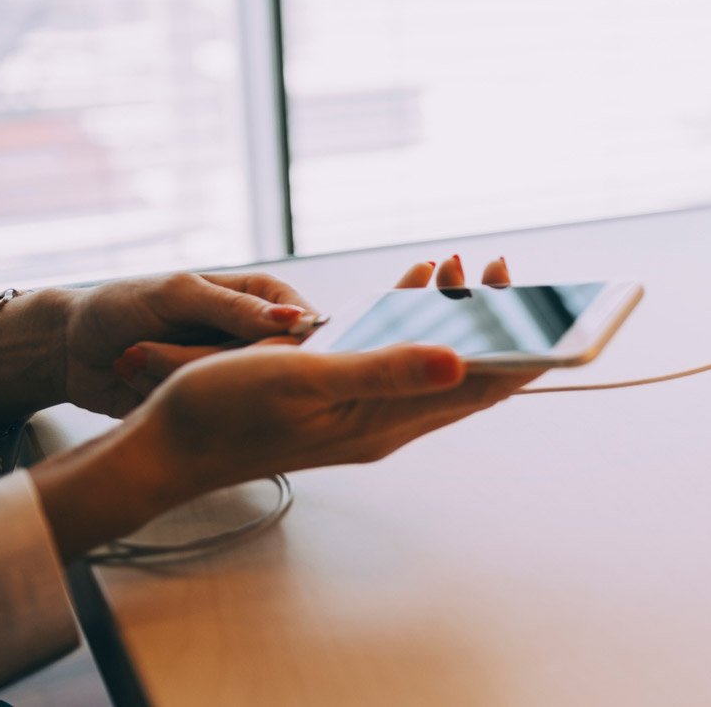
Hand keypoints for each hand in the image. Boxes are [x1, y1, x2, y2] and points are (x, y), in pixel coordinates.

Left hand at [62, 273, 317, 416]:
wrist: (68, 349)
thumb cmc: (120, 306)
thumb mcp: (176, 295)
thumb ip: (235, 307)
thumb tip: (294, 319)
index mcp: (257, 297)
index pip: (304, 322)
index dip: (291, 343)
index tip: (251, 352)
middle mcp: (250, 336)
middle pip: (270, 363)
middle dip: (209, 360)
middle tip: (161, 347)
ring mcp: (229, 371)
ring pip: (237, 390)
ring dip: (177, 376)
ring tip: (139, 357)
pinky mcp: (206, 403)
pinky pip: (208, 412)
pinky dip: (167, 396)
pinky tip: (140, 381)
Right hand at [122, 254, 512, 387]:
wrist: (166, 444)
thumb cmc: (225, 413)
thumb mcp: (305, 379)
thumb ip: (384, 371)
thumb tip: (462, 362)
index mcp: (389, 422)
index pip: (482, 388)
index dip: (523, 348)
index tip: (544, 303)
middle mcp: (389, 420)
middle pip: (469, 373)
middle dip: (498, 322)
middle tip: (504, 268)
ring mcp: (367, 409)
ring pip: (434, 360)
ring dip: (456, 314)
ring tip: (465, 266)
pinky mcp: (344, 392)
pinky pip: (397, 353)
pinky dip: (413, 317)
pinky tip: (418, 283)